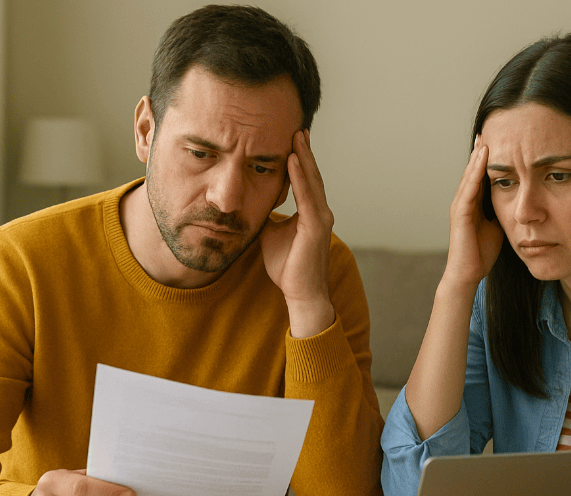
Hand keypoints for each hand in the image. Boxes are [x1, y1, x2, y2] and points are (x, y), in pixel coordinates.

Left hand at [260, 129, 335, 338]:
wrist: (300, 293)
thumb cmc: (287, 266)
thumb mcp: (271, 233)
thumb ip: (267, 215)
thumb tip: (250, 202)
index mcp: (310, 212)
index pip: (304, 179)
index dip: (299, 158)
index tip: (291, 137)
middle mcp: (319, 211)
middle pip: (311, 174)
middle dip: (304, 150)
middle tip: (297, 127)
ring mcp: (320, 218)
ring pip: (312, 180)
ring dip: (304, 157)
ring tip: (296, 136)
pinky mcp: (316, 227)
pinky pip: (308, 197)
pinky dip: (300, 177)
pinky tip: (293, 160)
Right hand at [441, 141, 503, 292]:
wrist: (468, 274)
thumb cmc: (481, 253)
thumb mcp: (498, 226)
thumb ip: (503, 212)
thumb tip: (519, 202)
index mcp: (472, 204)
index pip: (480, 176)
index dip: (488, 159)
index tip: (498, 140)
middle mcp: (463, 201)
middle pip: (473, 170)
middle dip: (480, 151)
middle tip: (488, 129)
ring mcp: (460, 206)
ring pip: (469, 175)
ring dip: (477, 155)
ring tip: (485, 137)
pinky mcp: (460, 213)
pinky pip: (468, 187)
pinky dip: (475, 171)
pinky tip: (483, 157)